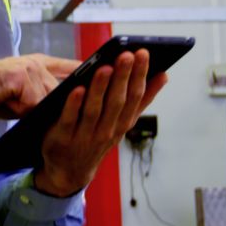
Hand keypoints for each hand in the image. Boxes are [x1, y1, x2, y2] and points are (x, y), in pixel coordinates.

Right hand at [0, 54, 79, 118]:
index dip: (86, 73)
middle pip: (62, 88)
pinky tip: (16, 109)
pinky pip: (34, 102)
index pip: (69, 66)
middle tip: (58, 117)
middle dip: (62, 105)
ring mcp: (29, 68)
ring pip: (50, 98)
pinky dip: (27, 111)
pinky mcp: (20, 77)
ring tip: (30, 115)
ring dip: (41, 110)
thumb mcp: (19, 93)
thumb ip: (39, 96)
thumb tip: (60, 110)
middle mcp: (36, 62)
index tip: (105, 76)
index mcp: (37, 63)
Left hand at [35, 49, 167, 196]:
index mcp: (122, 124)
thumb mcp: (122, 123)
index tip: (143, 53)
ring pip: (94, 110)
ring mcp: (84, 136)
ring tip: (106, 67)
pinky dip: (74, 105)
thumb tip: (163, 76)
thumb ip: (140, 101)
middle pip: (117, 102)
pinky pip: (69, 120)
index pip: (134, 97)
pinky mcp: (62, 138)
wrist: (69, 171)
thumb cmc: (97, 138)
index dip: (140, 75)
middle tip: (128, 54)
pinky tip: (77, 88)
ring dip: (100, 88)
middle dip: (123, 77)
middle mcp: (107, 131)